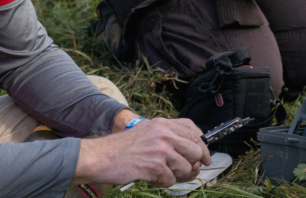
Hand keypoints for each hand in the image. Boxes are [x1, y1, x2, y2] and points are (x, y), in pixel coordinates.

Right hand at [73, 117, 210, 186]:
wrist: (100, 156)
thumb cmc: (122, 147)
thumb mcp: (147, 131)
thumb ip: (169, 136)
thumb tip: (194, 150)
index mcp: (163, 124)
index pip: (194, 132)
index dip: (203, 146)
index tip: (205, 157)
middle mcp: (164, 134)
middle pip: (196, 151)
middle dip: (194, 163)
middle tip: (186, 170)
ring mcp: (160, 150)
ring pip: (187, 167)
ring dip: (177, 175)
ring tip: (163, 173)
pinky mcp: (154, 166)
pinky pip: (171, 180)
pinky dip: (163, 182)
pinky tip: (152, 177)